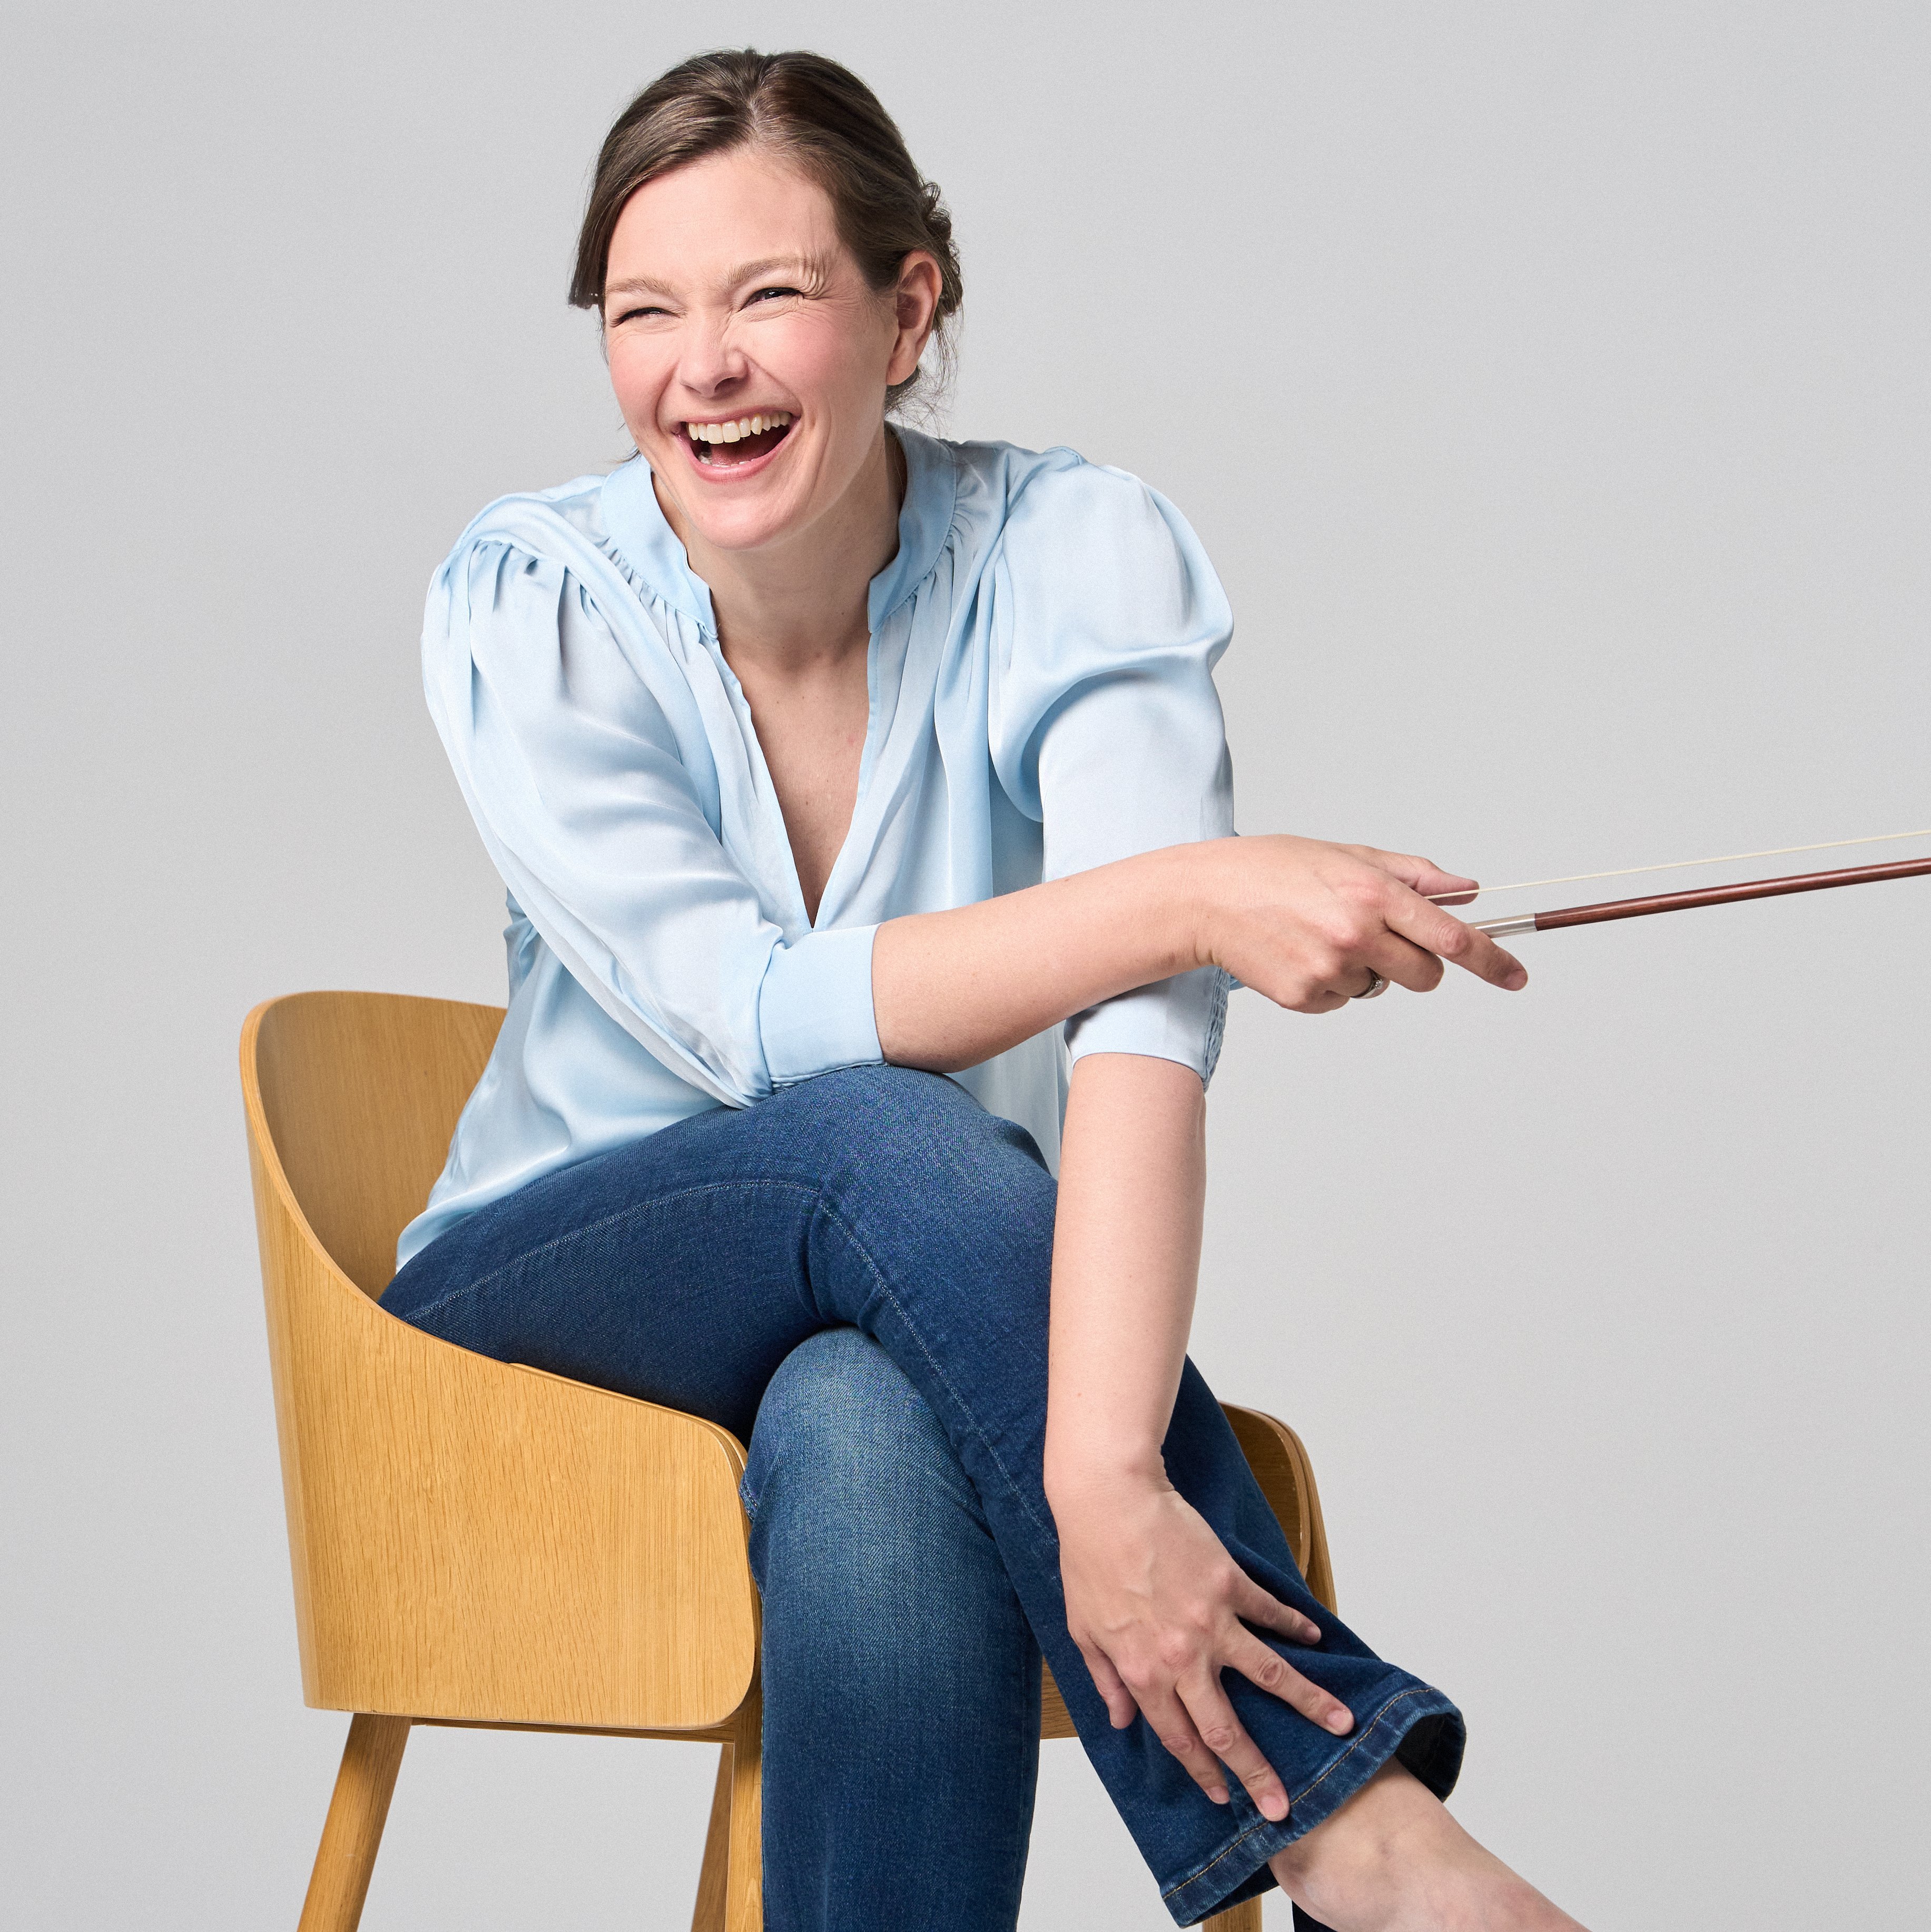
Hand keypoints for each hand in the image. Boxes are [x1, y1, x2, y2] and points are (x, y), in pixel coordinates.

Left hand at [1052, 1469, 1351, 1820]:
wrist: (1108, 1501)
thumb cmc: (1088, 1560)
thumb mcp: (1083, 1630)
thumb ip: (1105, 1679)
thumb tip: (1119, 1721)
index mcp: (1144, 1672)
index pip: (1179, 1737)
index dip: (1203, 1771)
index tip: (1225, 1797)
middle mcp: (1183, 1657)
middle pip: (1227, 1727)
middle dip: (1258, 1772)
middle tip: (1284, 1805)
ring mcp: (1213, 1621)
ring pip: (1270, 1674)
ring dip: (1308, 1703)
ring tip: (1341, 1725)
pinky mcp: (1231, 1583)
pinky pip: (1271, 1612)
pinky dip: (1296, 1626)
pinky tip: (1315, 1639)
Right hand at [1193, 834, 1526, 1011]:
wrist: (1204, 899)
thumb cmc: (1272, 869)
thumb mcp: (1347, 855)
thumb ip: (1412, 875)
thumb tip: (1465, 890)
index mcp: (1374, 894)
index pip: (1452, 937)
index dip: (1492, 960)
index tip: (1516, 976)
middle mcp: (1357, 935)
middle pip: (1425, 975)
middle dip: (1415, 963)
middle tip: (1376, 938)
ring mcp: (1330, 970)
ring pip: (1379, 987)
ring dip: (1363, 968)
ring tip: (1317, 936)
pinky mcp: (1304, 997)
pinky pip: (1341, 1000)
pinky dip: (1328, 983)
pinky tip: (1298, 953)